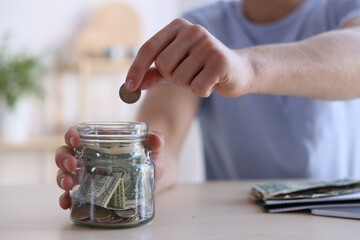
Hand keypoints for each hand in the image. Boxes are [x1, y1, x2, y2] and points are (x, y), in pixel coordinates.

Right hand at [55, 126, 164, 208]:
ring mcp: (88, 173)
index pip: (78, 134)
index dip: (72, 135)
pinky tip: (67, 203)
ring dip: (62, 177)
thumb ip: (156, 141)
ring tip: (68, 184)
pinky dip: (66, 198)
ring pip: (65, 172)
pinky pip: (73, 194)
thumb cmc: (151, 155)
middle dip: (64, 158)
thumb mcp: (155, 148)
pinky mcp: (91, 190)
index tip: (76, 140)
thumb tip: (156, 138)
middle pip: (66, 153)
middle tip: (72, 165)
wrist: (156, 173)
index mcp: (100, 141)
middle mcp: (89, 155)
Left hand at [125, 18, 252, 97]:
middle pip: (163, 65)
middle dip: (173, 78)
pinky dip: (202, 91)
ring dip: (188, 85)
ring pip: (179, 78)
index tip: (129, 87)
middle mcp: (193, 30)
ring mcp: (208, 44)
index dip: (136, 69)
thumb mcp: (175, 69)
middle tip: (189, 75)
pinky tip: (212, 83)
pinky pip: (196, 87)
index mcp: (178, 27)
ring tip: (202, 76)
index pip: (149, 48)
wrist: (238, 71)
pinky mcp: (220, 60)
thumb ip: (154, 74)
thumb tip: (131, 85)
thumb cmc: (202, 69)